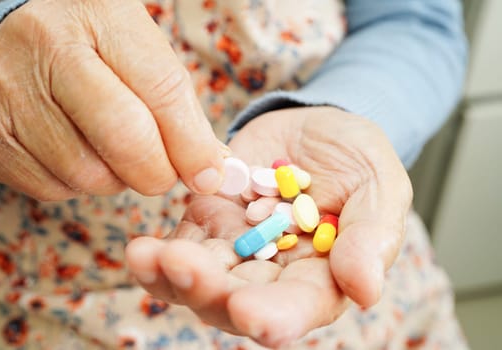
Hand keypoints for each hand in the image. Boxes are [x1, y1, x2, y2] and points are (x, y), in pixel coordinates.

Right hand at [0, 0, 226, 199]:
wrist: (7, 40)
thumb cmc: (88, 46)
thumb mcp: (137, 52)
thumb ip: (176, 106)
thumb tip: (212, 168)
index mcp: (100, 19)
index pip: (161, 91)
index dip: (192, 145)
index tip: (209, 176)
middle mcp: (50, 52)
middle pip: (125, 139)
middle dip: (158, 173)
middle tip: (164, 172)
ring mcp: (12, 97)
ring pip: (90, 175)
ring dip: (117, 179)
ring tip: (111, 150)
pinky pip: (56, 188)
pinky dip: (80, 184)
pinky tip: (78, 153)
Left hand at [125, 107, 412, 346]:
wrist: (314, 128)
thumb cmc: (357, 158)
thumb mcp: (380, 186)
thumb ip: (373, 236)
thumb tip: (365, 292)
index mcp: (322, 276)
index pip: (300, 308)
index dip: (275, 318)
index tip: (251, 315)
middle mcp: (273, 275)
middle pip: (238, 302)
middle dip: (209, 292)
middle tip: (183, 268)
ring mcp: (235, 251)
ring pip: (201, 282)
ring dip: (173, 276)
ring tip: (150, 257)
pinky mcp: (207, 225)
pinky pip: (179, 248)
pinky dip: (157, 255)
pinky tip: (141, 250)